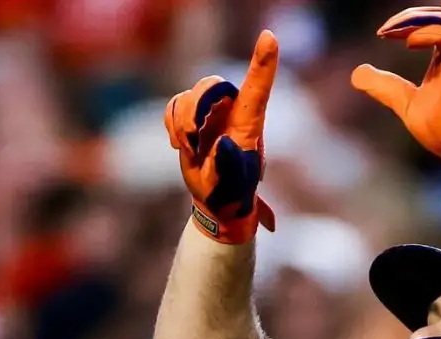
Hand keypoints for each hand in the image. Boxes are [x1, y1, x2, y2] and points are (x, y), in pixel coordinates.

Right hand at [165, 31, 278, 243]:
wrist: (216, 200)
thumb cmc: (230, 194)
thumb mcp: (231, 186)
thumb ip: (228, 166)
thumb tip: (223, 143)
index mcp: (249, 124)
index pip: (257, 88)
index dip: (263, 63)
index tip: (269, 37)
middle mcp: (233, 111)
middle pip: (211, 85)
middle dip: (195, 110)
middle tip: (191, 141)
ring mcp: (213, 112)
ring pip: (189, 95)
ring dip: (181, 123)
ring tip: (190, 150)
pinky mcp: (193, 116)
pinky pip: (173, 104)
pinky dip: (171, 123)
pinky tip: (181, 145)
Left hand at [350, 0, 440, 187]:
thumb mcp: (405, 103)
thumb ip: (385, 87)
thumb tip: (357, 73)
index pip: (433, 24)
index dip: (408, 20)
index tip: (383, 34)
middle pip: (437, 17)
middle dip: (408, 17)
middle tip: (384, 31)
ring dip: (414, 21)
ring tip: (389, 32)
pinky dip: (428, 33)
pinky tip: (408, 43)